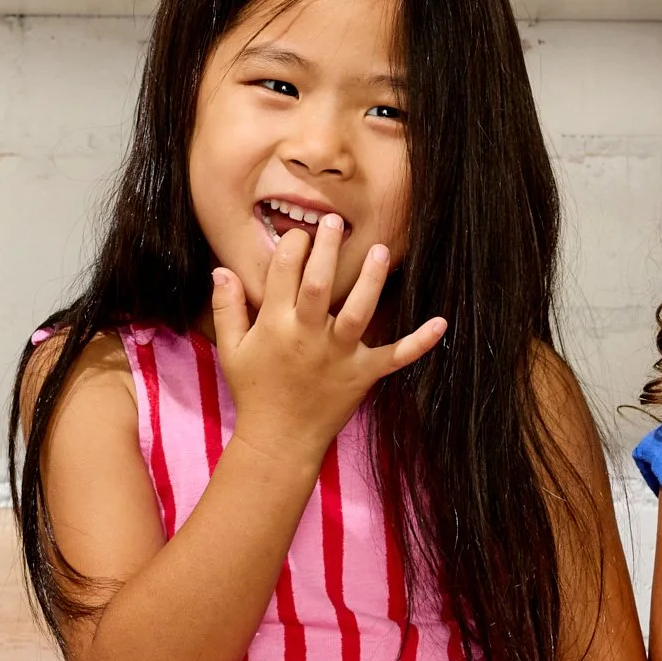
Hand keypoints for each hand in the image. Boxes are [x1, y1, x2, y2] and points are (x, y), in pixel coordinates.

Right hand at [210, 223, 445, 473]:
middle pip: (319, 285)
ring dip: (370, 280)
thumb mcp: (232, 350)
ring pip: (359, 312)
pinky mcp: (363, 375)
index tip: (300, 233)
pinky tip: (441, 322)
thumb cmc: (255, 391)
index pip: (283, 274)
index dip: (292, 248)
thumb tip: (220, 270)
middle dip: (327, 250)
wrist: (280, 440)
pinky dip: (419, 342)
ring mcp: (339, 356)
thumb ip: (226, 308)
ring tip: (379, 250)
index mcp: (276, 325)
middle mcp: (309, 336)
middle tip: (335, 220)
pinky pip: (395, 356)